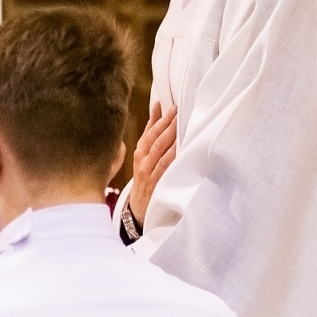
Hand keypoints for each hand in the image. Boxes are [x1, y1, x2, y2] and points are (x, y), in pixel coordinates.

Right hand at [129, 104, 177, 223]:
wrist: (137, 212)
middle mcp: (141, 161)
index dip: (157, 118)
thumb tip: (157, 110)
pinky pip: (164, 166)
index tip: (166, 104)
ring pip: (158, 149)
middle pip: (153, 138)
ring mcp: (148, 172)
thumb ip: (150, 136)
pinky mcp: (155, 183)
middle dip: (165, 122)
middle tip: (176, 108)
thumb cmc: (145, 181)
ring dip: (169, 134)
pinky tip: (178, 144)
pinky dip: (171, 154)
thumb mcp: (143, 158)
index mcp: (139, 153)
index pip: (148, 132)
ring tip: (179, 121)